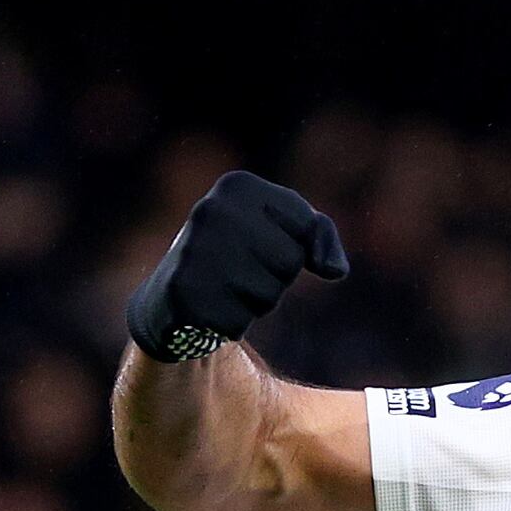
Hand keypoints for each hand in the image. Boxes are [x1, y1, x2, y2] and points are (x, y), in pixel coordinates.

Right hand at [127, 171, 349, 361]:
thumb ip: (321, 235)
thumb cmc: (240, 256)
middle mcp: (212, 210)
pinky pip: (239, 322)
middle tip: (241, 271)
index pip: (308, 228)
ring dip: (255, 303)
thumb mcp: (284, 229)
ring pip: (267, 296)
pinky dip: (231, 324)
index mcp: (238, 186)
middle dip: (276, 278)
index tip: (264, 243)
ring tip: (225, 289)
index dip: (296, 246)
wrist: (175, 294)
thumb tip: (335, 270)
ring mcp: (193, 250)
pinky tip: (209, 309)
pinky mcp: (183, 292)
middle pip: (289, 263)